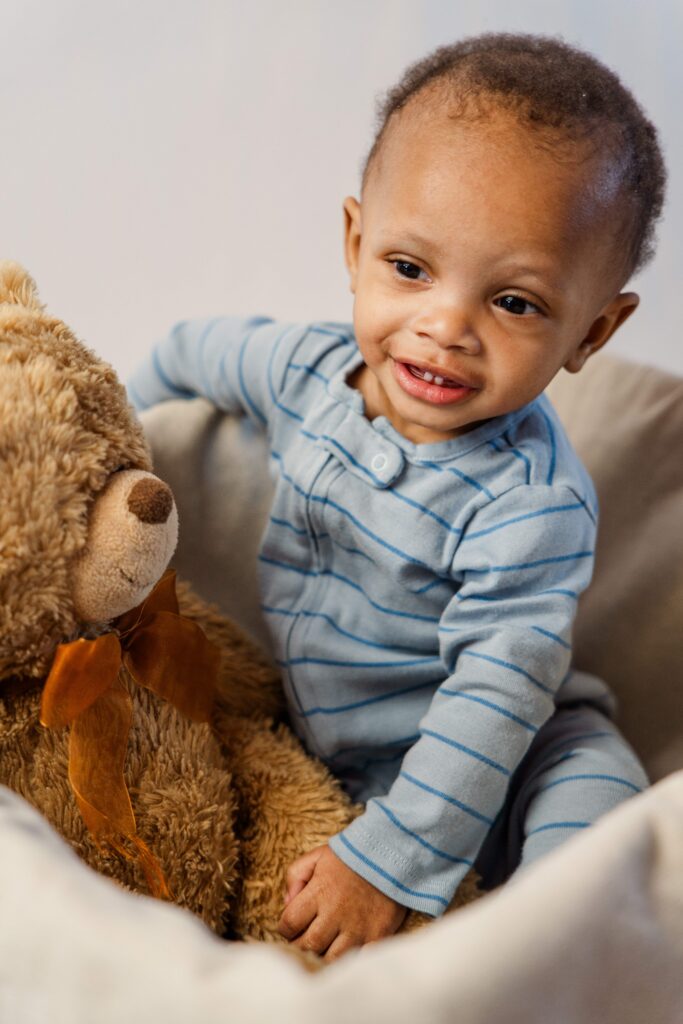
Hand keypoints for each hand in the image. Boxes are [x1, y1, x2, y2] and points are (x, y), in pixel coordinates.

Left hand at [278, 844, 406, 960]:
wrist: (392, 854)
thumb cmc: (351, 857)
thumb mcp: (317, 857)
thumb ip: (295, 876)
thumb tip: (287, 903)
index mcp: (319, 892)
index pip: (289, 923)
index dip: (285, 928)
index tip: (291, 926)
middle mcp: (336, 913)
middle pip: (307, 945)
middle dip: (301, 945)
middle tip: (305, 940)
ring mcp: (358, 927)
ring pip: (330, 959)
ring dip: (323, 956)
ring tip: (324, 947)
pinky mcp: (377, 936)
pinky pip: (358, 961)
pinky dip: (349, 962)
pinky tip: (345, 953)